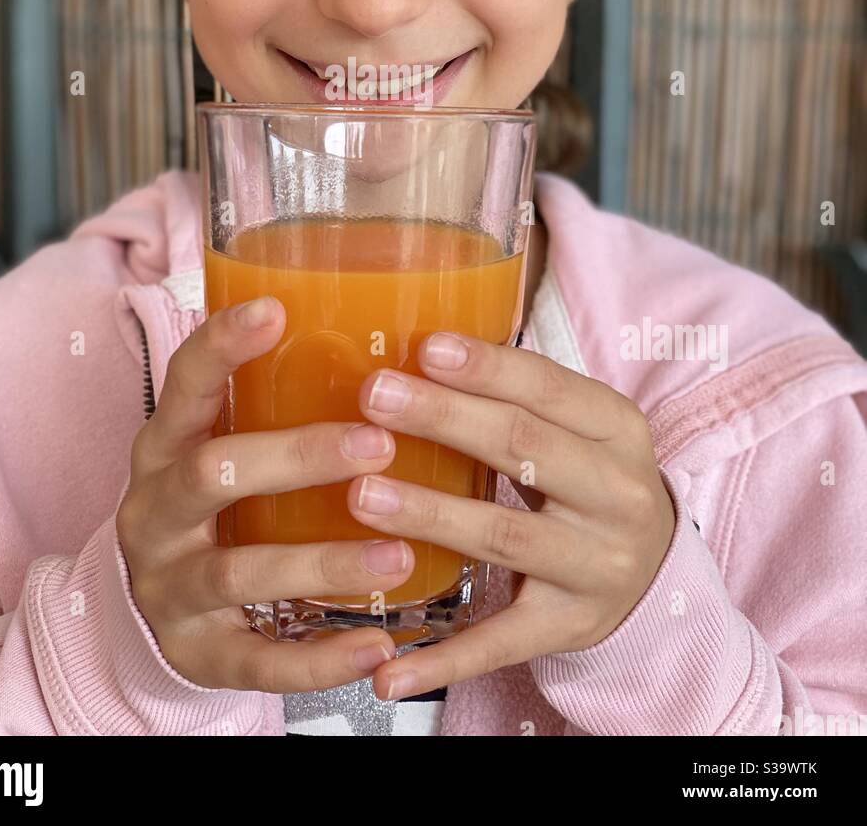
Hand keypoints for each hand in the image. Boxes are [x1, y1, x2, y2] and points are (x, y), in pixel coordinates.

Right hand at [117, 296, 405, 690]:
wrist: (148, 607)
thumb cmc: (211, 503)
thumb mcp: (220, 443)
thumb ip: (273, 400)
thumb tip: (377, 333)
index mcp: (165, 446)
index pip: (182, 383)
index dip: (221, 346)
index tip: (275, 309)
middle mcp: (157, 511)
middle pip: (212, 473)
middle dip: (297, 457)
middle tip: (378, 443)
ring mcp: (171, 585)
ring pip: (240, 572)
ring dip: (322, 562)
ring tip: (398, 553)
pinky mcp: (198, 652)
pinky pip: (257, 661)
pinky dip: (318, 660)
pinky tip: (375, 649)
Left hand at [349, 332, 676, 699]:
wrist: (654, 568)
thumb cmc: (586, 475)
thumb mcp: (576, 425)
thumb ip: (513, 392)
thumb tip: (416, 348)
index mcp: (617, 429)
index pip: (548, 388)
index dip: (486, 367)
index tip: (425, 347)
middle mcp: (617, 496)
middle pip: (523, 449)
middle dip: (443, 419)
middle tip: (374, 397)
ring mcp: (596, 566)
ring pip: (503, 536)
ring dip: (429, 515)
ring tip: (362, 493)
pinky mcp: (569, 626)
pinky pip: (500, 642)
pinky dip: (443, 660)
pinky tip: (388, 668)